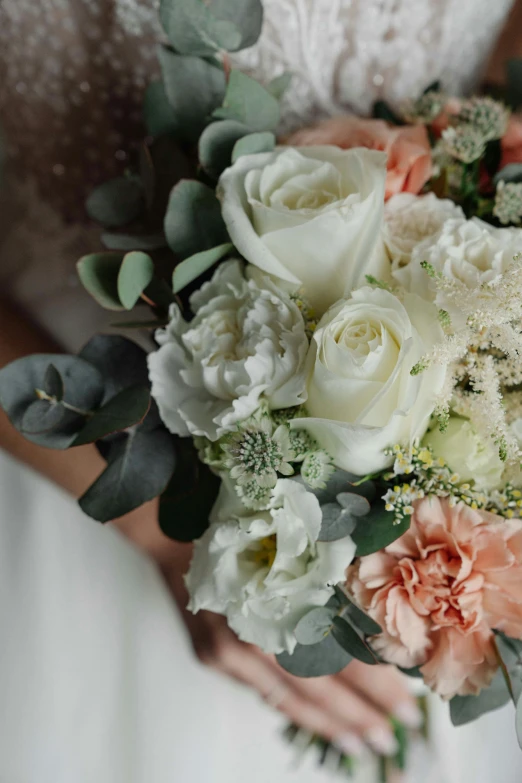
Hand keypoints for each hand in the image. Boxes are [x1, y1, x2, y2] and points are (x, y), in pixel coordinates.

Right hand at [161, 542, 422, 759]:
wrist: (175, 530)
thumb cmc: (242, 524)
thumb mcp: (295, 545)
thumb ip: (327, 584)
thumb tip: (377, 619)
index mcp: (279, 602)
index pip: (338, 657)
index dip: (375, 686)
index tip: (410, 706)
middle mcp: (252, 634)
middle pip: (315, 687)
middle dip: (358, 715)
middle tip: (392, 738)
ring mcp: (226, 651)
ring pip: (286, 698)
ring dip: (326, 723)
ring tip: (360, 743)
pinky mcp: (211, 656)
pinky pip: (260, 690)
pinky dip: (291, 707)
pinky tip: (315, 719)